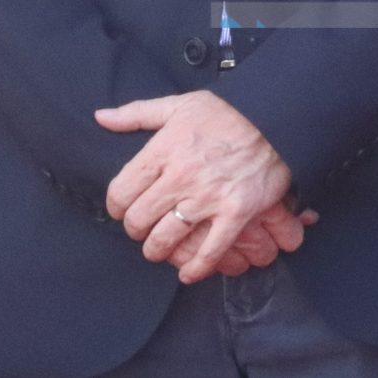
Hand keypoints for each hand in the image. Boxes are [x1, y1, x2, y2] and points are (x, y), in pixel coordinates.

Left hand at [95, 91, 306, 283]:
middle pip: (139, 220)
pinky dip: (196, 268)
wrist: (276, 119)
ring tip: (159, 248)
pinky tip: (188, 273)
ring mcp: (209, 197)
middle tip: (143, 228)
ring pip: (166, 239)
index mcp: (163, 150)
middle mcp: (181, 176)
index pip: (120, 191)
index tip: (124, 208)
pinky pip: (209, 251)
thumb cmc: (226, 113)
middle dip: (136, 229)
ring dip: (157, 250)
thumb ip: (136, 113)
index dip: (117, 206)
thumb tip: (101, 117)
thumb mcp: (179, 104)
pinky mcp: (236, 213)